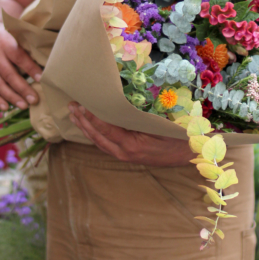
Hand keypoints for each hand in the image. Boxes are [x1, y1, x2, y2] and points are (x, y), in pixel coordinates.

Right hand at [0, 18, 42, 110]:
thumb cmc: (6, 35)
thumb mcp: (16, 33)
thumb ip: (28, 43)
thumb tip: (50, 54)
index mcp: (6, 43)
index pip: (19, 58)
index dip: (30, 68)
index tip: (41, 78)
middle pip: (9, 74)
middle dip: (22, 89)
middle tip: (35, 99)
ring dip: (11, 97)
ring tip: (24, 106)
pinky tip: (5, 108)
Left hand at [68, 103, 193, 165]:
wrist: (187, 154)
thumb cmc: (176, 136)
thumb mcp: (157, 124)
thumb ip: (136, 118)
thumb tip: (117, 105)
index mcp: (131, 144)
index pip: (105, 128)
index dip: (91, 116)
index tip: (82, 103)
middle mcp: (124, 152)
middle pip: (96, 136)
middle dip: (82, 121)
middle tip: (71, 106)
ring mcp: (124, 156)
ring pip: (98, 142)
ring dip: (85, 128)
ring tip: (73, 115)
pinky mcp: (126, 155)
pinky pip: (105, 145)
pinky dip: (94, 135)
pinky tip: (89, 127)